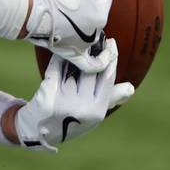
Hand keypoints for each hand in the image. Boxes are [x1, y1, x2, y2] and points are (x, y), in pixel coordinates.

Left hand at [14, 39, 133, 151]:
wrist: (38, 131)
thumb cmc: (70, 120)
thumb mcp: (93, 114)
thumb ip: (110, 99)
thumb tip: (131, 88)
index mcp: (97, 111)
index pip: (108, 78)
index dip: (111, 58)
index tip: (111, 43)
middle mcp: (82, 108)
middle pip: (91, 70)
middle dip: (94, 52)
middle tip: (95, 37)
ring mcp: (64, 102)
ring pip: (73, 68)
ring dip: (75, 54)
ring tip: (77, 42)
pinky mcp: (47, 95)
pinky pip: (55, 69)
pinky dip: (58, 59)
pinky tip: (59, 51)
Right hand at [24, 0, 113, 71]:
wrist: (33, 14)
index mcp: (100, 17)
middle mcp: (95, 34)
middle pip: (97, 14)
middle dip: (88, 3)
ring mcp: (83, 46)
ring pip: (91, 32)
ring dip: (85, 22)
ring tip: (74, 15)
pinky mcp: (71, 54)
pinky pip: (90, 64)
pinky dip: (100, 61)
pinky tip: (103, 57)